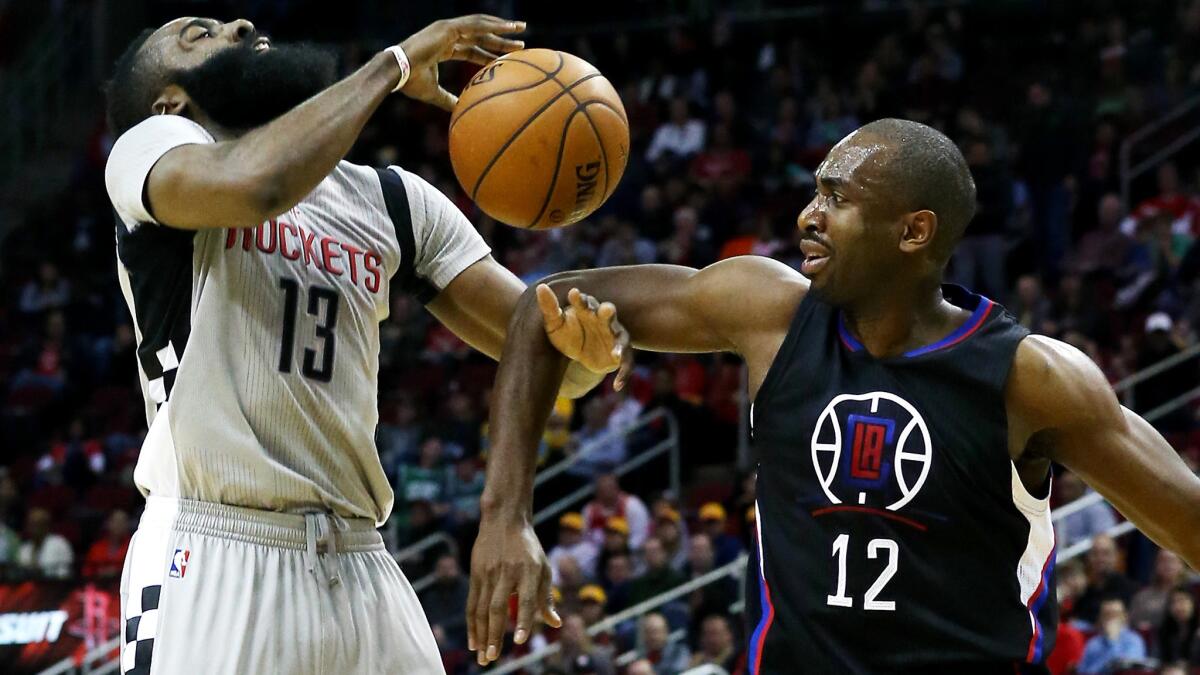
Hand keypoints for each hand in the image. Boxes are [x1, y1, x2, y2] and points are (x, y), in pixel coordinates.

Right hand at [398, 15, 525, 110]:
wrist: (397, 72)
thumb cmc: (410, 82)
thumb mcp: (434, 93)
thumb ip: (447, 99)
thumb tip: (460, 110)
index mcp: (443, 48)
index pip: (471, 49)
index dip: (489, 53)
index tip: (507, 59)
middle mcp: (446, 36)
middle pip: (480, 36)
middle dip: (500, 38)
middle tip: (520, 41)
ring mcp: (447, 29)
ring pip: (480, 26)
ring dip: (501, 27)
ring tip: (521, 28)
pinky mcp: (447, 27)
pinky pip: (475, 24)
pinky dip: (493, 25)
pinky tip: (508, 27)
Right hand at [468, 516, 559, 665]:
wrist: (503, 519)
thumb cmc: (529, 548)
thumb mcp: (543, 567)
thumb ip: (546, 597)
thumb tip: (554, 624)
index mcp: (529, 570)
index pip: (526, 598)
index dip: (523, 619)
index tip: (520, 639)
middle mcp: (507, 572)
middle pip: (498, 607)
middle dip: (494, 635)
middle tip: (491, 658)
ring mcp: (489, 573)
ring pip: (482, 608)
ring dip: (481, 634)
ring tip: (482, 656)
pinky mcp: (476, 573)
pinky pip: (472, 603)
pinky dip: (472, 624)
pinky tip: (473, 640)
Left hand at [537, 284, 633, 390]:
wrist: (577, 355)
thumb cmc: (566, 333)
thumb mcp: (554, 324)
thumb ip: (549, 307)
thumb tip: (542, 287)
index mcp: (587, 310)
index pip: (585, 302)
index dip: (581, 299)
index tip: (573, 294)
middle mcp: (604, 321)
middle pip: (608, 313)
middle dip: (608, 311)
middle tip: (606, 309)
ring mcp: (614, 337)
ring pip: (621, 338)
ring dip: (619, 344)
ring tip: (615, 353)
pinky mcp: (619, 355)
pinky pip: (626, 362)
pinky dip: (624, 374)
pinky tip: (617, 386)